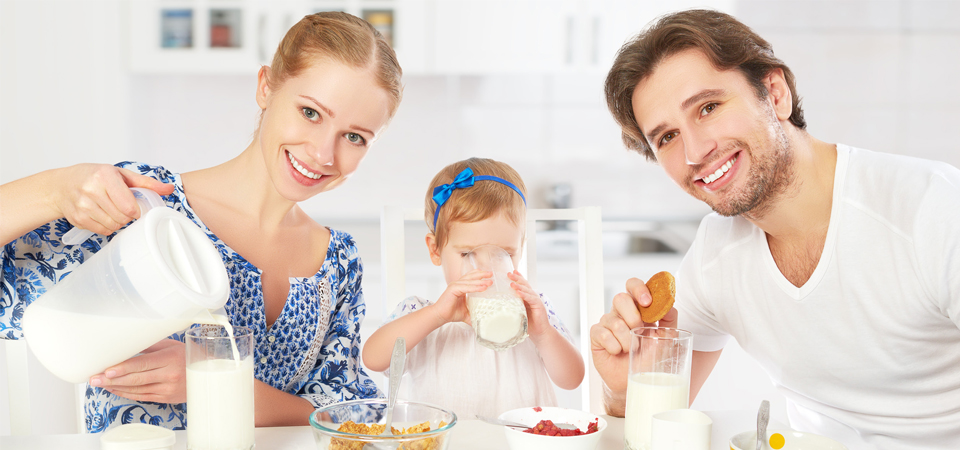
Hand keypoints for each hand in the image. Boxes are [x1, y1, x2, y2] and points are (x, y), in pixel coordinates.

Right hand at [55, 164, 173, 235]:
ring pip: (114, 226)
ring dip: (118, 221)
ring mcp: (83, 206)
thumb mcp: (120, 174)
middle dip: (127, 215)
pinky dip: (107, 226)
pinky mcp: (78, 219)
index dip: (136, 210)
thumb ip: (146, 183)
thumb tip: (169, 189)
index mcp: (105, 176)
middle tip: (122, 207)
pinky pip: (103, 231)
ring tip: (111, 210)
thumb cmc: (93, 177)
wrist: (61, 185)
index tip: (134, 206)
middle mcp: (92, 190)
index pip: (129, 206)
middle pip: (123, 217)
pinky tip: (102, 215)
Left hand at [89, 339, 186, 403]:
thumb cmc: (188, 356)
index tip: (107, 370)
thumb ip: (149, 346)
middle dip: (113, 379)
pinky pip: (142, 396)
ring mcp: (167, 388)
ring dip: (116, 387)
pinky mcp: (165, 397)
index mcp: (170, 358)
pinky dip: (127, 393)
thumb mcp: (171, 345)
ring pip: (137, 390)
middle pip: (136, 379)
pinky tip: (116, 389)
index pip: (142, 364)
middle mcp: (169, 375)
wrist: (207, 373)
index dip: (123, 368)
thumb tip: (127, 345)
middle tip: (96, 379)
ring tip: (101, 384)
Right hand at [431, 269, 492, 325]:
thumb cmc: (451, 313)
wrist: (440, 316)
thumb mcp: (467, 313)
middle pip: (471, 276)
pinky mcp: (453, 289)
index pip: (471, 278)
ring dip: (480, 281)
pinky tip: (483, 288)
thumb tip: (483, 322)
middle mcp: (457, 284)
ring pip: (470, 281)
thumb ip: (475, 315)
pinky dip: (475, 287)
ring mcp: (455, 285)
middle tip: (491, 274)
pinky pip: (466, 287)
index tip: (489, 275)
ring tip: (489, 282)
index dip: (480, 275)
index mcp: (461, 287)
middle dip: (482, 275)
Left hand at [508, 270, 551, 339]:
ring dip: (519, 286)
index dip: (518, 278)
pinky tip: (518, 293)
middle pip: (525, 285)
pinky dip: (524, 295)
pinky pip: (531, 298)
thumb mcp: (518, 313)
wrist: (540, 333)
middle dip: (517, 278)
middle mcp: (532, 297)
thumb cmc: (528, 324)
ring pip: (527, 290)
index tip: (511, 272)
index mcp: (527, 298)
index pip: (523, 285)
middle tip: (509, 273)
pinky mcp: (539, 305)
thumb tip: (499, 305)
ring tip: (512, 283)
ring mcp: (536, 300)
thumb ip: (512, 307)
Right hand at [589, 277, 677, 393]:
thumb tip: (669, 305)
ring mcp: (607, 322)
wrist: (636, 380)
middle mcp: (620, 312)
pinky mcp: (596, 335)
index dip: (639, 289)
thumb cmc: (650, 358)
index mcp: (637, 307)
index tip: (648, 302)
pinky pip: (603, 334)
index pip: (633, 286)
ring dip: (627, 339)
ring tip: (631, 349)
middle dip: (633, 317)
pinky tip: (618, 352)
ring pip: (614, 321)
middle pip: (620, 298)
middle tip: (640, 331)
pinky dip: (615, 346)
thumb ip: (669, 319)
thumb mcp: (666, 338)